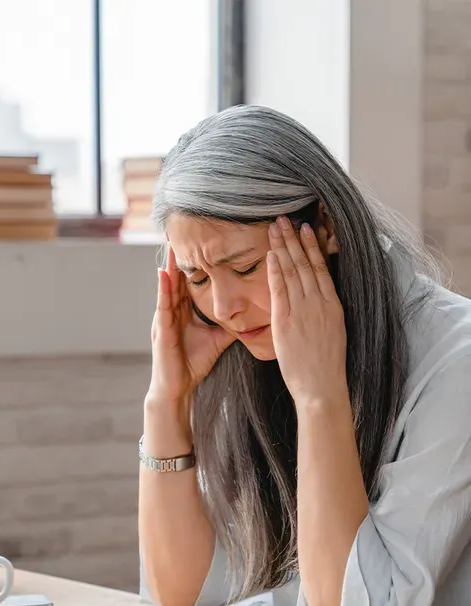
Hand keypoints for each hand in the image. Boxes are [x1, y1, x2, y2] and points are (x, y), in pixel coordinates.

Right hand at [149, 245, 235, 403]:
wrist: (177, 387)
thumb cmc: (192, 364)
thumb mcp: (216, 340)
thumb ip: (229, 325)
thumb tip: (252, 315)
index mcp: (184, 312)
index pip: (188, 282)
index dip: (192, 263)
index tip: (197, 242)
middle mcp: (171, 311)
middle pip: (176, 279)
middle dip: (177, 257)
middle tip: (179, 232)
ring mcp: (164, 319)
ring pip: (167, 287)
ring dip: (169, 265)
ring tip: (171, 245)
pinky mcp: (161, 328)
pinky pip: (162, 304)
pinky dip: (163, 288)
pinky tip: (164, 273)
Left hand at [267, 217, 347, 405]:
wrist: (322, 387)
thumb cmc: (325, 367)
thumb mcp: (331, 334)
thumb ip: (321, 314)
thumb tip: (313, 303)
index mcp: (333, 305)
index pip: (321, 268)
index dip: (311, 247)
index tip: (305, 229)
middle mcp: (320, 303)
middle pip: (306, 263)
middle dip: (294, 239)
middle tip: (284, 217)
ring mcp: (304, 310)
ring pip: (294, 271)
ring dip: (283, 247)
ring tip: (276, 226)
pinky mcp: (288, 321)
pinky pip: (281, 290)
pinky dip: (277, 270)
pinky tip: (272, 254)